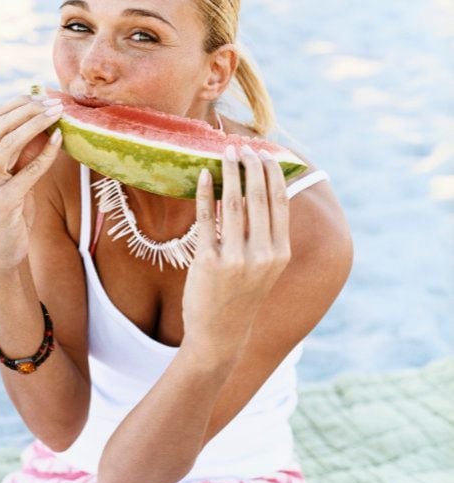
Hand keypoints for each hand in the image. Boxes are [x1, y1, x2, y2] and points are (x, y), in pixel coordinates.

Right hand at [0, 95, 63, 274]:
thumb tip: (42, 119)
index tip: (41, 95)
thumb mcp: (13, 177)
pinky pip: (28, 170)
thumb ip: (21, 152)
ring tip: (58, 113)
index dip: (16, 103)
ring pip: (9, 142)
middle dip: (29, 108)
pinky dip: (46, 153)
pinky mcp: (2, 201)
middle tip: (54, 102)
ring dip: (36, 123)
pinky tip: (60, 140)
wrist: (2, 253)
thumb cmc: (10, 213)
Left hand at [181, 144, 291, 364]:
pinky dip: (204, 194)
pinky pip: (206, 219)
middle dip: (251, 166)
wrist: (220, 335)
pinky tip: (201, 176)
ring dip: (229, 173)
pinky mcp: (209, 263)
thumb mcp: (264, 269)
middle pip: (258, 198)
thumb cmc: (241, 297)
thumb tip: (258, 193)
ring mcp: (236, 259)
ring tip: (225, 153)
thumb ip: (265, 236)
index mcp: (280, 253)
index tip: (265, 153)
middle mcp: (263, 255)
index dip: (272, 173)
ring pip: (233, 204)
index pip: (280, 203)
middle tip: (242, 146)